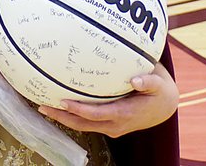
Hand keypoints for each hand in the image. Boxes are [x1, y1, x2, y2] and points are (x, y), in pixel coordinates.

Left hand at [38, 62, 177, 136]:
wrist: (164, 107)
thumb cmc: (158, 92)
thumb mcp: (159, 84)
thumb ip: (148, 80)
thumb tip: (135, 79)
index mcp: (125, 114)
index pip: (96, 114)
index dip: (78, 110)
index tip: (62, 101)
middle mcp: (115, 124)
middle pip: (83, 123)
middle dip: (62, 116)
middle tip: (42, 106)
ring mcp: (111, 126)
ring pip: (82, 125)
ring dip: (63, 117)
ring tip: (43, 106)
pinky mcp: (108, 124)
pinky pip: (86, 122)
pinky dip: (71, 116)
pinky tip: (58, 105)